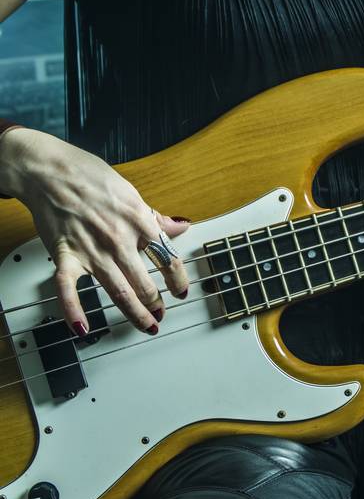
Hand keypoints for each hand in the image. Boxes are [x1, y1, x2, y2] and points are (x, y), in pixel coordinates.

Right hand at [0, 128, 190, 333]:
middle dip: (155, 303)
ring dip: (134, 313)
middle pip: (144, 281)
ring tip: (144, 325)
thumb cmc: (87, 175)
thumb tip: (180, 225)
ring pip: (118, 291)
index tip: (181, 291)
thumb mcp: (130, 192)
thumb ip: (154, 216)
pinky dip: (74, 311)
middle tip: (160, 314)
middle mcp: (118, 239)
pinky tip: (82, 329)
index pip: (167, 257)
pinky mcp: (64, 255)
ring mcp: (91, 250)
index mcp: (138, 221)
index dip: (178, 279)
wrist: (48, 170)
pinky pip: (68, 289)